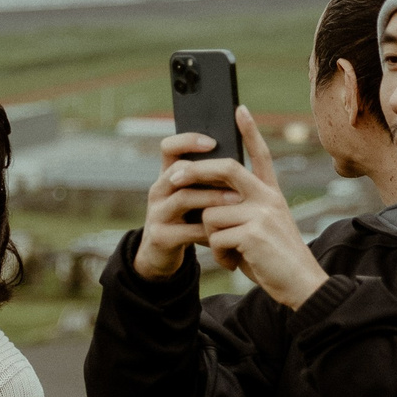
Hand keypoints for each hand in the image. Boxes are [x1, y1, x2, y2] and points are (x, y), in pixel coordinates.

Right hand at [134, 129, 237, 278]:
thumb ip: (208, 178)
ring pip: (183, 198)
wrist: (160, 255)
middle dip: (208, 171)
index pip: (169, 147)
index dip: (188, 140)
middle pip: (178, 170)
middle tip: (237, 173)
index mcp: (168, 176)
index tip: (213, 142)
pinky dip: (209, 230)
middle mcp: (159, 190)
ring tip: (237, 200)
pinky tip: (227, 230)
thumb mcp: (193, 195)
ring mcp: (157, 213)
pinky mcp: (160, 237)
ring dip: (212, 198)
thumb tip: (240, 157)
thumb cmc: (186, 219)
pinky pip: (186, 230)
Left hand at [196, 112, 330, 309]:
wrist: (301, 285)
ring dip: (210, 236)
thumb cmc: (274, 258)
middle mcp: (268, 198)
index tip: (239, 109)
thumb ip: (241, 209)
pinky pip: (215, 236)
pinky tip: (234, 262)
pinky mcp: (253, 233)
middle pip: (225, 168)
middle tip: (172, 178)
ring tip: (229, 251)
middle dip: (194, 171)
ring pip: (211, 212)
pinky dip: (218, 253)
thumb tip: (204, 197)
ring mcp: (262, 213)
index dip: (250, 132)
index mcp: (271, 194)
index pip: (261, 155)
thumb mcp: (261, 227)